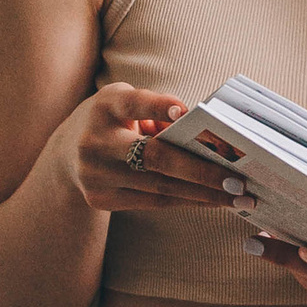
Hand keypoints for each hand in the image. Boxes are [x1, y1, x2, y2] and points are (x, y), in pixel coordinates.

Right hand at [51, 84, 234, 215]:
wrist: (68, 154)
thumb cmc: (116, 121)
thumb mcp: (129, 104)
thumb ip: (160, 112)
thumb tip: (208, 136)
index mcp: (106, 106)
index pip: (133, 104)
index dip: (157, 106)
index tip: (184, 111)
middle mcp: (95, 141)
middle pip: (154, 158)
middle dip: (201, 172)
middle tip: (238, 182)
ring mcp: (95, 174)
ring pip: (159, 188)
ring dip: (203, 195)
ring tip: (238, 199)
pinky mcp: (100, 199)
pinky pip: (152, 203)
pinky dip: (186, 201)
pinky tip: (213, 202)